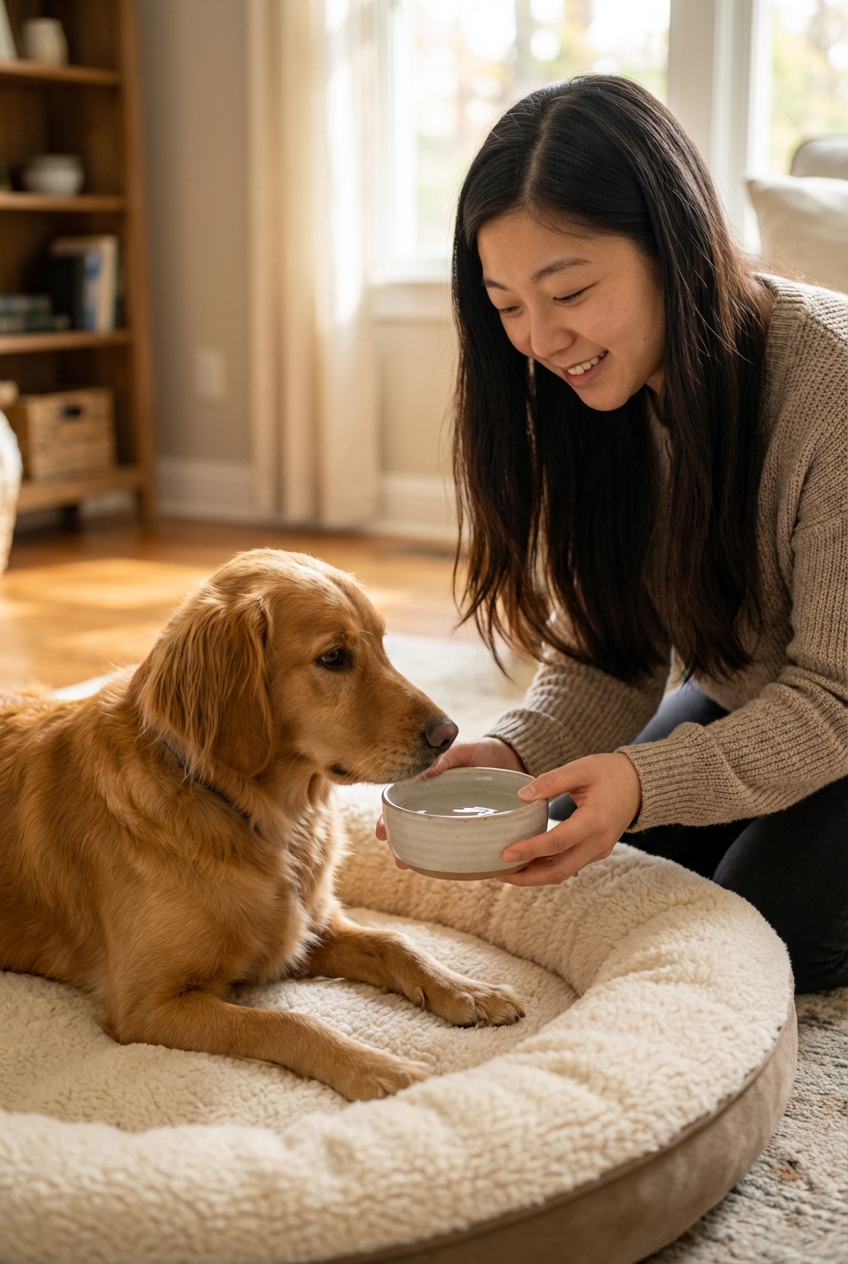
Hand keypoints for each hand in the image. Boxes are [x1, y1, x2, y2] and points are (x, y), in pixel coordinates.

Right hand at [375, 738, 524, 865]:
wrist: (514, 757)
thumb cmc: (483, 751)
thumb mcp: (461, 751)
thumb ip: (443, 759)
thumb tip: (422, 773)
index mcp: (429, 786)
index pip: (401, 804)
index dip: (388, 819)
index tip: (382, 833)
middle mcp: (438, 806)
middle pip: (411, 827)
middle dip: (400, 844)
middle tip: (398, 859)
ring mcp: (455, 819)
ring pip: (430, 839)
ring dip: (418, 853)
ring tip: (410, 866)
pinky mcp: (475, 828)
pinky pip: (458, 844)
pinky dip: (448, 856)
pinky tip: (442, 867)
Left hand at [498, 753, 641, 886]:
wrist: (640, 784)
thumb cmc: (610, 772)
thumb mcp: (581, 768)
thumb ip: (552, 781)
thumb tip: (521, 796)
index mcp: (595, 820)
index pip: (558, 842)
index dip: (531, 850)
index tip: (506, 853)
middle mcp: (598, 842)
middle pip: (559, 870)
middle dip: (528, 877)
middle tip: (499, 873)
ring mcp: (599, 850)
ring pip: (563, 872)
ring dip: (535, 876)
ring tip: (506, 872)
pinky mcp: (596, 851)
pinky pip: (569, 865)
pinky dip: (547, 868)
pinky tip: (527, 863)